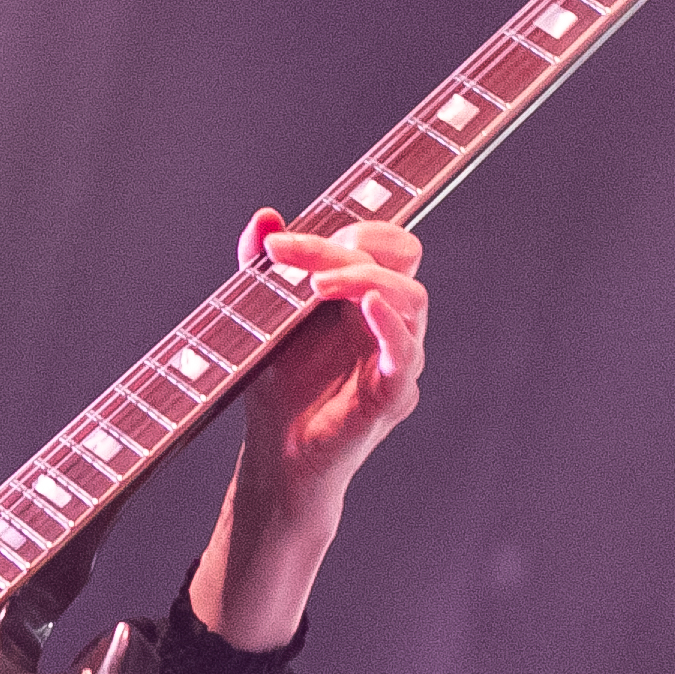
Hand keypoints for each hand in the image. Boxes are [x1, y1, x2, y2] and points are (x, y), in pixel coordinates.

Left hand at [236, 208, 430, 500]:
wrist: (275, 455)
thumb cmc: (281, 388)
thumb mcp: (264, 318)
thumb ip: (263, 268)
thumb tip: (264, 218)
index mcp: (366, 298)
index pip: (383, 244)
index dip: (346, 230)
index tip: (280, 244)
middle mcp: (388, 323)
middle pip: (398, 262)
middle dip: (343, 249)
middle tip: (288, 256)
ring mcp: (394, 358)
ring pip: (411, 299)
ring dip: (363, 279)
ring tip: (315, 285)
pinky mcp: (390, 395)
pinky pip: (406, 354)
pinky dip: (391, 325)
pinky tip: (365, 304)